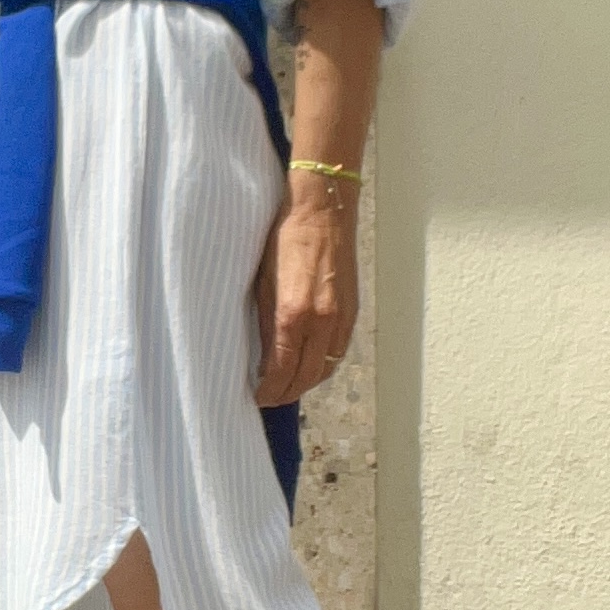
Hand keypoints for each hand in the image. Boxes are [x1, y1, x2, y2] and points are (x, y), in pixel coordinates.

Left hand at [254, 186, 358, 405]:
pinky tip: (309, 364)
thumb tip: (262, 358)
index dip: (269, 391)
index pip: (281, 371)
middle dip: (287, 393)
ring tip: (287, 386)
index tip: (257, 398)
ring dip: (307, 382)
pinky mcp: (352, 311)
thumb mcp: (262, 282)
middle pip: (306, 377)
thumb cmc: (285, 239)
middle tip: (270, 398)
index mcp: (293, 315)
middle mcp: (322, 322)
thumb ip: (264, 323)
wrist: (323, 211)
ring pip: (326, 367)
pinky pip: (338, 350)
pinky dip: (323, 364)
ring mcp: (341, 318)